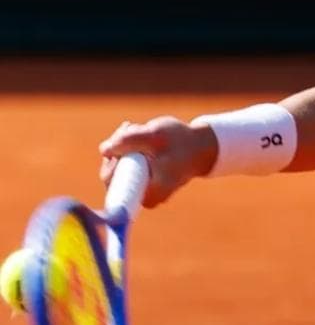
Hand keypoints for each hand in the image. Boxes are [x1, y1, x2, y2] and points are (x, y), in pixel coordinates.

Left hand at [99, 116, 218, 208]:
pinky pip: (126, 169)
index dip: (113, 157)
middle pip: (113, 174)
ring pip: (119, 169)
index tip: (124, 135)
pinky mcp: (143, 184)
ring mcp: (144, 192)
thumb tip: (103, 149)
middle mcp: (144, 198)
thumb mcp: (155, 135)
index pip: (113, 180)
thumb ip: (129, 140)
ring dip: (123, 146)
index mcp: (148, 193)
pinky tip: (138, 136)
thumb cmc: (182, 141)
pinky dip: (129, 151)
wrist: (201, 147)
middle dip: (118, 148)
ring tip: (137, 128)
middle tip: (130, 126)